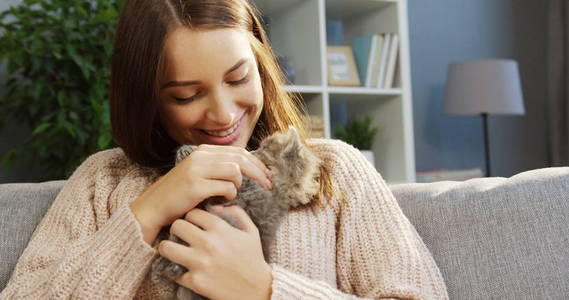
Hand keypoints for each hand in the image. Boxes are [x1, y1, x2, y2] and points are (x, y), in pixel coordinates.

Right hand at [131, 144, 271, 230]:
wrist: (153, 207)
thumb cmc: (180, 194)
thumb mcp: (199, 173)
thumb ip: (218, 167)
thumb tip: (248, 168)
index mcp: (203, 151)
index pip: (239, 151)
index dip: (257, 162)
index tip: (267, 174)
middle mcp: (200, 156)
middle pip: (241, 159)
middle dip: (259, 172)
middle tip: (268, 185)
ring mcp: (197, 170)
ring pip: (235, 171)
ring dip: (240, 184)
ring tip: (233, 193)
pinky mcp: (196, 186)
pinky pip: (226, 187)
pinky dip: (230, 195)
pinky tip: (223, 200)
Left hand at [158, 205, 272, 299]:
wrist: (257, 290)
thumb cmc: (254, 259)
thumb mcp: (251, 231)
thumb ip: (237, 213)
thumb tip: (217, 207)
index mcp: (221, 229)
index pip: (192, 213)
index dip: (191, 218)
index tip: (193, 224)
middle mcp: (208, 243)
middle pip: (176, 226)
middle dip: (178, 230)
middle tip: (181, 236)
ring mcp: (200, 263)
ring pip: (166, 247)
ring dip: (168, 248)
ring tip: (173, 251)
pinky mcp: (195, 281)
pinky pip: (173, 272)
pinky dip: (176, 272)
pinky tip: (183, 271)